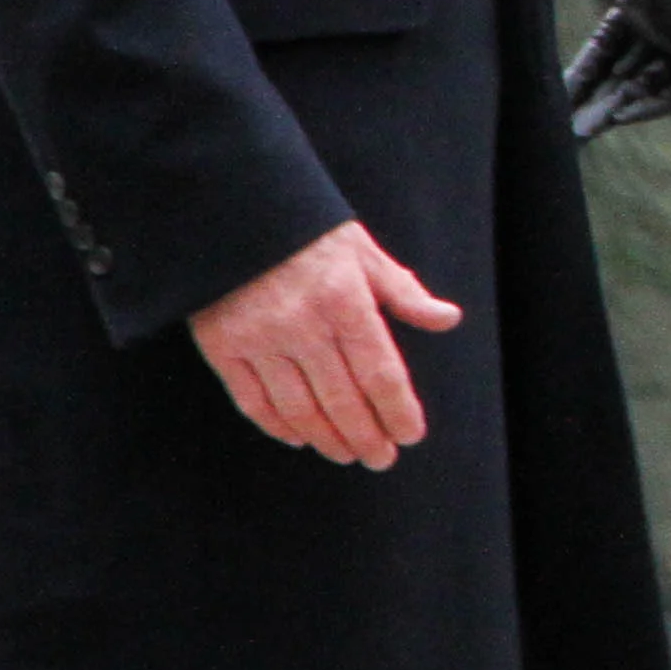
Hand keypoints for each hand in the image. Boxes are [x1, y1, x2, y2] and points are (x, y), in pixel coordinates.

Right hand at [190, 220, 460, 468]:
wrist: (232, 210)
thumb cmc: (308, 232)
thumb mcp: (363, 252)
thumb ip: (402, 292)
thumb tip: (447, 319)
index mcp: (345, 301)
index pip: (380, 371)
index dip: (397, 409)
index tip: (410, 435)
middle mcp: (303, 325)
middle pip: (342, 399)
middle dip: (367, 436)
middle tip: (382, 459)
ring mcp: (259, 339)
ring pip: (299, 408)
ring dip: (327, 438)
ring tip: (347, 454)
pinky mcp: (223, 347)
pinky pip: (253, 400)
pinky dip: (278, 425)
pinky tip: (300, 436)